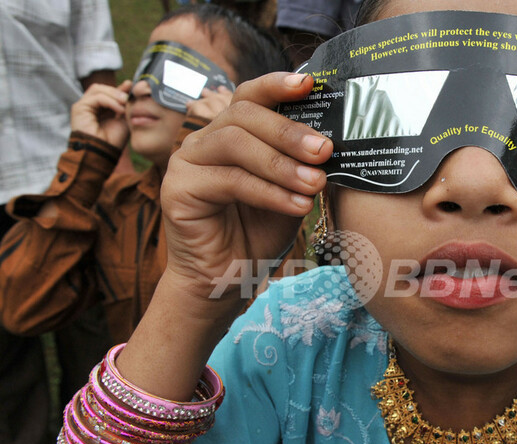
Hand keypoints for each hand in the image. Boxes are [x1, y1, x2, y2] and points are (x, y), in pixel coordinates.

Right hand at [70, 80, 132, 148]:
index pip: (108, 91)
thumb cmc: (114, 140)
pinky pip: (96, 98)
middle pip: (102, 88)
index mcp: (99, 108)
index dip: (120, 89)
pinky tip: (119, 109)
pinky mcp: (79, 108)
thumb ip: (125, 103)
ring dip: (114, 94)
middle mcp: (89, 105)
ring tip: (125, 103)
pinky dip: (110, 101)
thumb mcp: (124, 118)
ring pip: (98, 89)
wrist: (103, 153)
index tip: (133, 87)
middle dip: (118, 91)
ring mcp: (83, 106)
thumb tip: (129, 84)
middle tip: (130, 97)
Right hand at [159, 72, 330, 315]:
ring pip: (236, 143)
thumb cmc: (258, 234)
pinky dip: (269, 192)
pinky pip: (230, 180)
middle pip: (244, 114)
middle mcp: (204, 140)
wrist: (226, 281)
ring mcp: (186, 162)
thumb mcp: (290, 192)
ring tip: (315, 184)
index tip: (309, 84)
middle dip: (289, 131)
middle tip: (324, 150)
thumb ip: (303, 165)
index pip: (249, 97)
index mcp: (230, 133)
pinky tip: (297, 206)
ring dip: (281, 163)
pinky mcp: (176, 189)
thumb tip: (335, 143)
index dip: (276, 86)